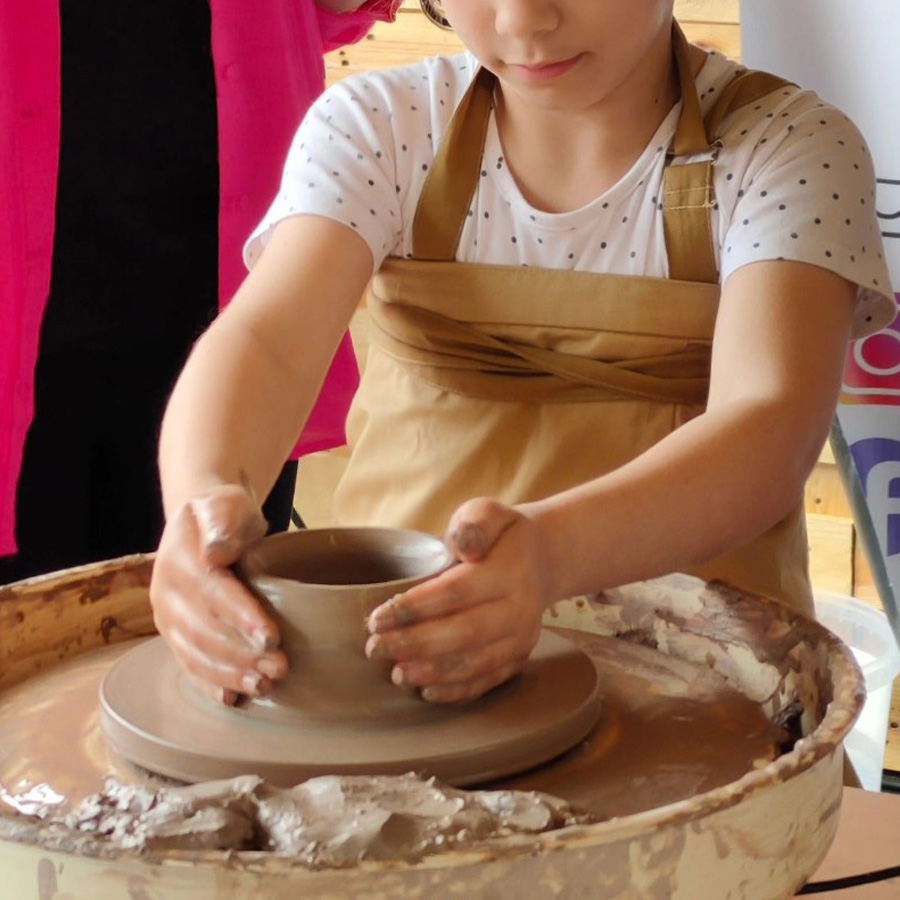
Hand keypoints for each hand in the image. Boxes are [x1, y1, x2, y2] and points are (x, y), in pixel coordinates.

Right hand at [149, 484, 288, 704]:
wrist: (203, 523)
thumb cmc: (224, 513)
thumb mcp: (225, 504)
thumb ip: (222, 523)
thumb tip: (217, 552)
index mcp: (180, 560)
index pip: (213, 593)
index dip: (241, 617)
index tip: (271, 637)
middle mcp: (167, 593)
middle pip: (204, 631)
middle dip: (242, 655)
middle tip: (280, 668)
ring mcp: (168, 618)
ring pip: (196, 654)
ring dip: (230, 675)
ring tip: (264, 686)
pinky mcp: (175, 635)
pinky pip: (189, 664)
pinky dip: (210, 684)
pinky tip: (232, 698)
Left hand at [365, 498, 551, 703]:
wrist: (543, 559)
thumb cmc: (501, 536)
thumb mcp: (489, 512)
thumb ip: (474, 522)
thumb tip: (461, 545)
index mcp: (509, 569)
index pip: (457, 591)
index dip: (416, 607)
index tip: (378, 617)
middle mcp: (521, 607)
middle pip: (465, 632)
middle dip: (416, 644)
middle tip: (375, 649)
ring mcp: (523, 636)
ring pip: (477, 662)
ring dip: (434, 672)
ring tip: (397, 674)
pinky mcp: (519, 657)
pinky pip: (489, 679)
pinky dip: (458, 691)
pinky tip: (427, 692)